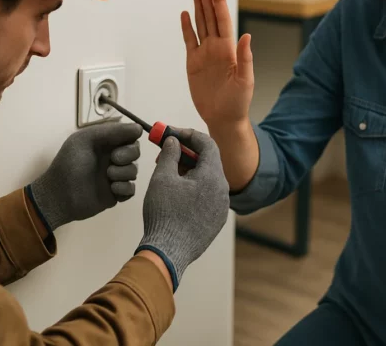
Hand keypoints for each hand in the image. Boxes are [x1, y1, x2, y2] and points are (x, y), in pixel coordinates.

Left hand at [28, 122, 142, 230]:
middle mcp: (112, 157)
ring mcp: (115, 176)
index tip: (124, 142)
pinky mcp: (116, 193)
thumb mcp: (86, 139)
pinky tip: (112, 189)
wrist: (59, 195)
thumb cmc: (69, 163)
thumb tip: (140, 128)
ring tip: (107, 176)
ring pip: (134, 170)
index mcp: (105, 142)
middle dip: (129, 155)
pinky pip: (131, 189)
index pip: (129, 135)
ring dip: (123, 172)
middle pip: (136, 151)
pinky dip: (125, 188)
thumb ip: (112, 131)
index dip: (131, 138)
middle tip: (113, 160)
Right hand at [136, 129, 229, 290]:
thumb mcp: (162, 177)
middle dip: (188, 153)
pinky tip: (177, 193)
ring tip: (169, 173)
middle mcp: (223, 190)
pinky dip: (195, 188)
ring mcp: (222, 207)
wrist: (168, 252)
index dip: (189, 135)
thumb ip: (170, 154)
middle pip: (209, 161)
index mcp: (213, 176)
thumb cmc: (164, 213)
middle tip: (168, 152)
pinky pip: (209, 196)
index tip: (172, 134)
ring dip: (191, 171)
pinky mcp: (216, 220)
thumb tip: (174, 141)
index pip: (207, 144)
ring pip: (209, 179)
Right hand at [181, 0, 253, 129]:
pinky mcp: (193, 62)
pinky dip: (187, 27)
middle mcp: (217, 48)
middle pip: (210, 17)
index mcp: (229, 50)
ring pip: (200, 24)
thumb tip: (246, 36)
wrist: (223, 118)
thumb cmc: (238, 102)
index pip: (223, 20)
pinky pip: (189, 40)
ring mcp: (204, 53)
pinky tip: (186, 14)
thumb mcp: (245, 81)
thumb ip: (245, 58)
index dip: (218, 2)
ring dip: (198, 6)